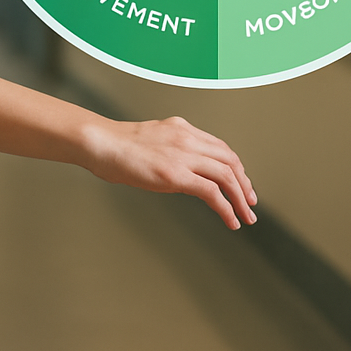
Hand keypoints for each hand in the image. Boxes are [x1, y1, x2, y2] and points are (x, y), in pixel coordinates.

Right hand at [82, 115, 256, 228]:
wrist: (100, 143)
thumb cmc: (115, 146)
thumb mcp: (150, 140)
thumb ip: (168, 150)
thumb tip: (175, 170)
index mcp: (181, 128)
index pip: (220, 147)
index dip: (235, 167)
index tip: (240, 184)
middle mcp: (187, 138)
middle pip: (230, 160)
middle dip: (244, 183)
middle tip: (250, 203)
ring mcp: (182, 155)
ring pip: (226, 175)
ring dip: (240, 198)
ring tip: (245, 216)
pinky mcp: (176, 174)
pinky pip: (212, 192)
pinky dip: (226, 208)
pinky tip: (231, 221)